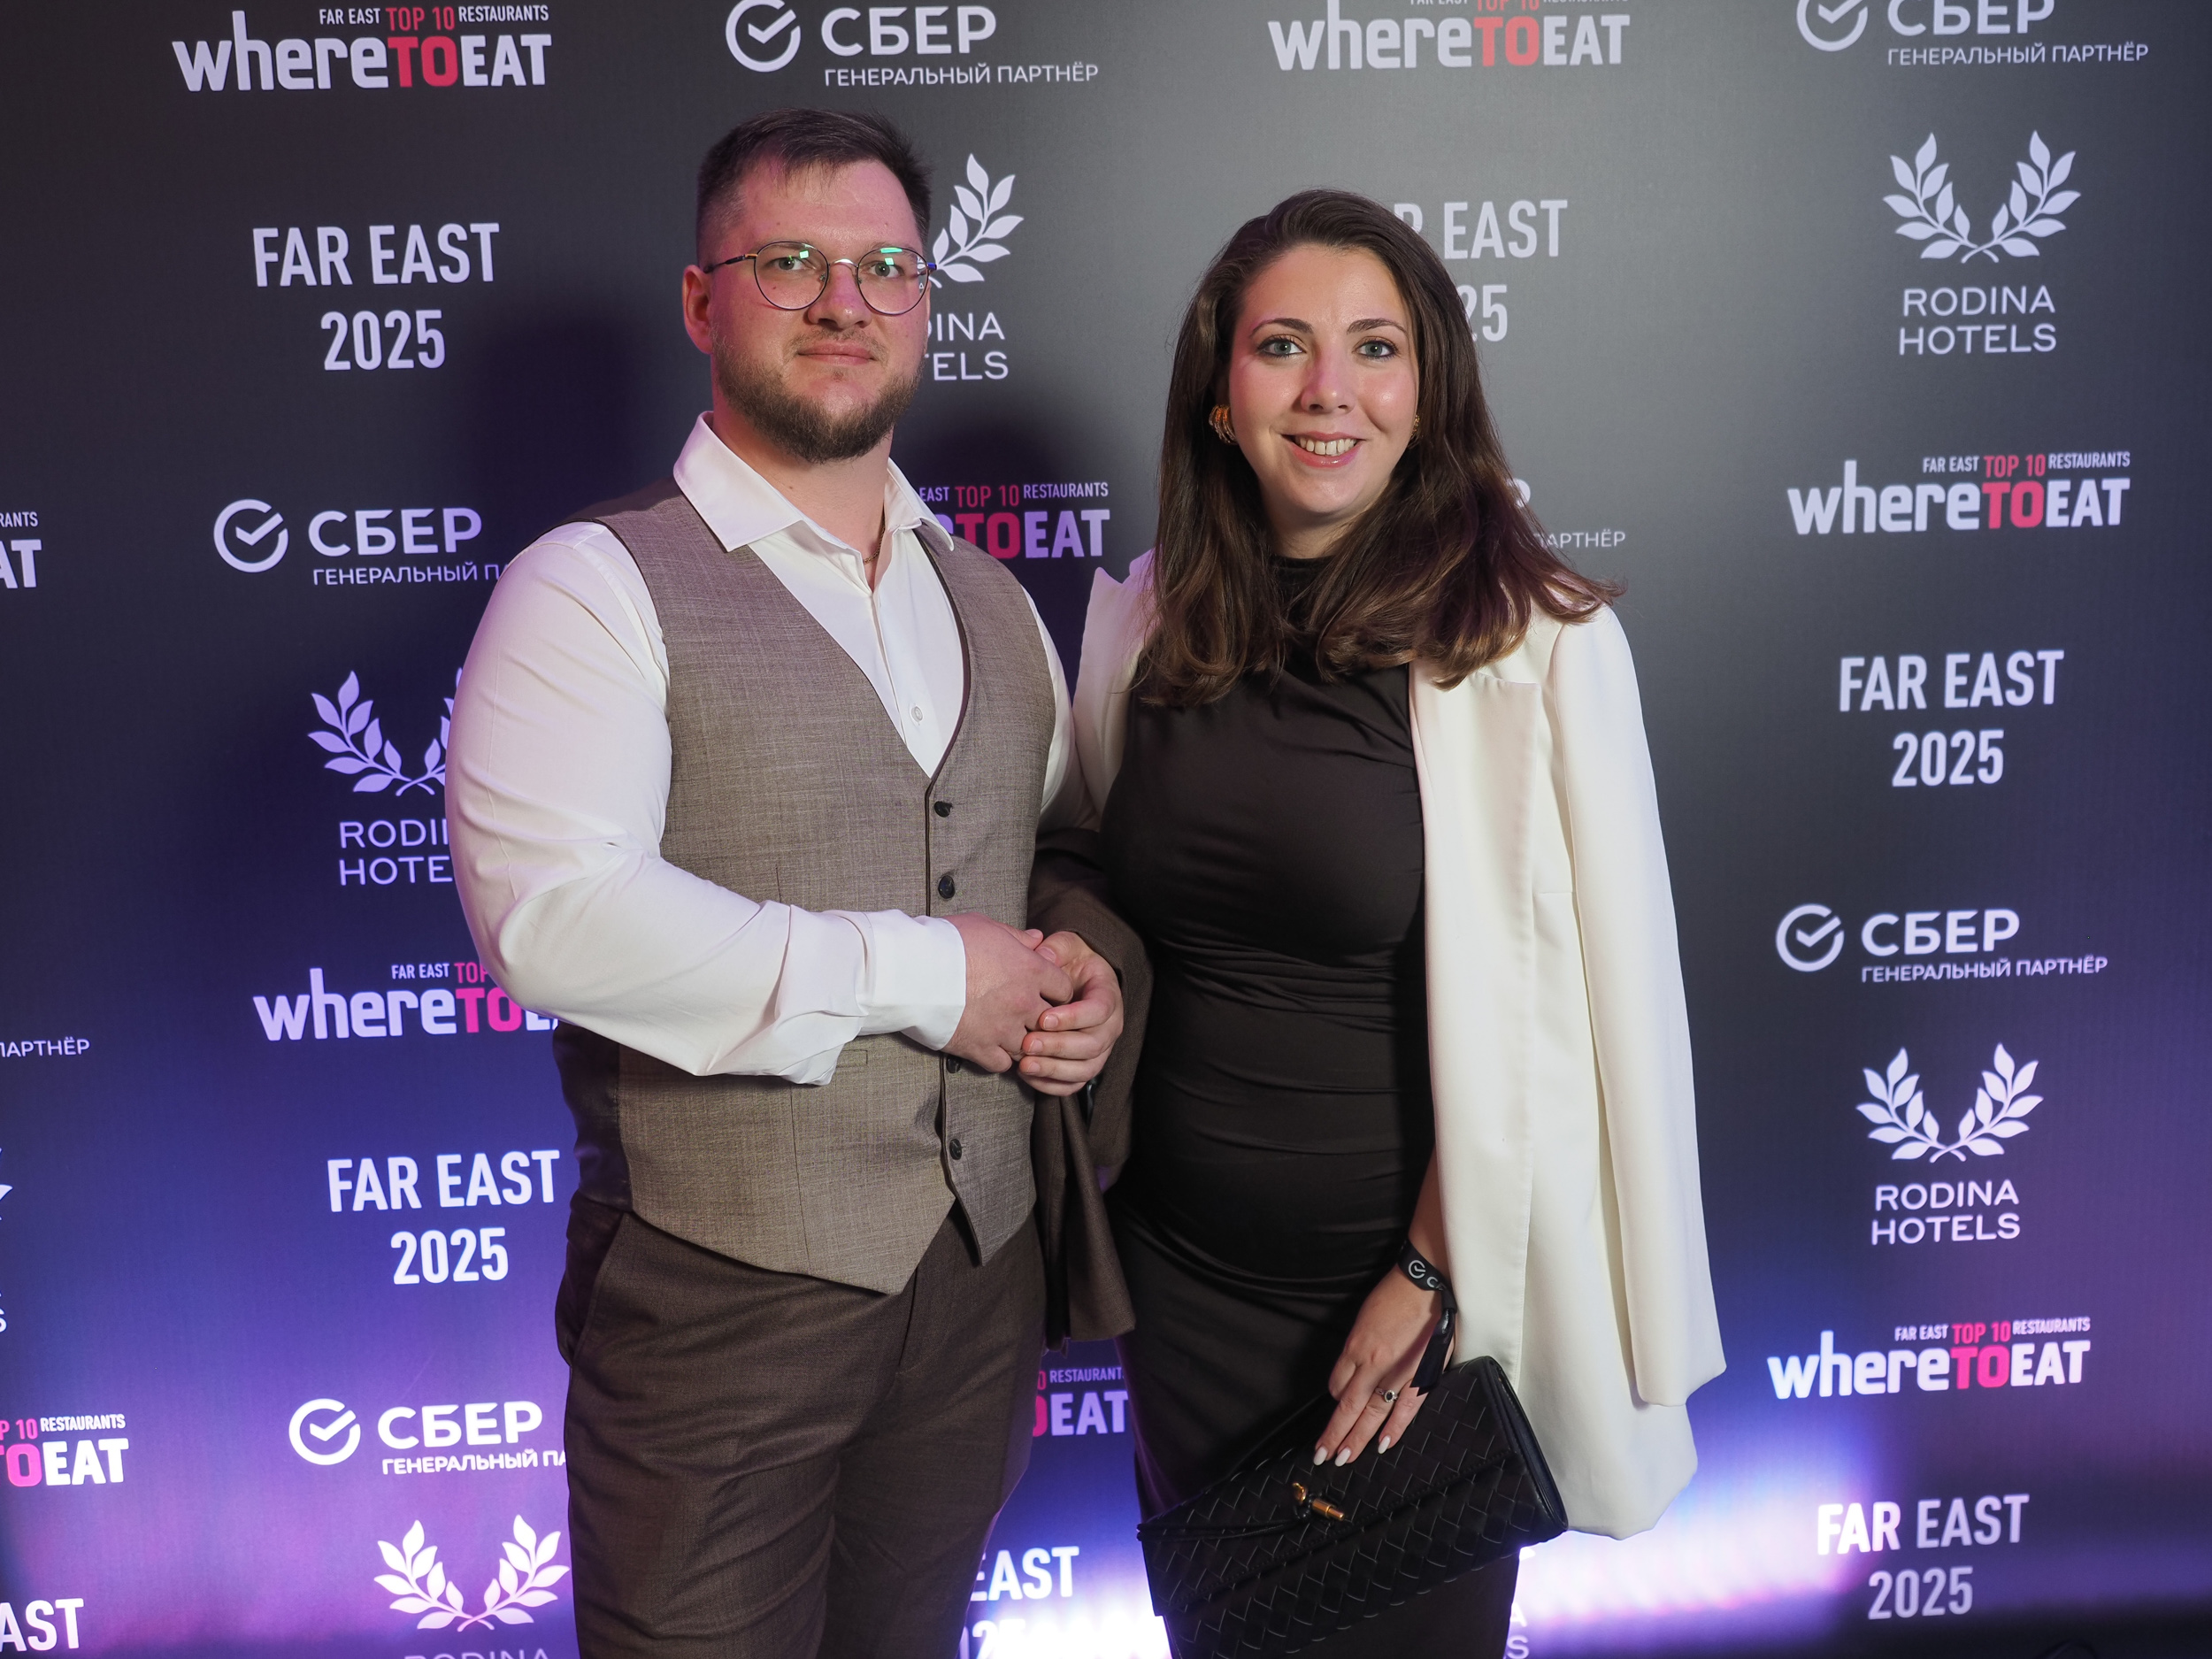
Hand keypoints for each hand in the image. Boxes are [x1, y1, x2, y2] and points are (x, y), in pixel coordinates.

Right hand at [945, 914, 1073, 1073]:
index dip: (1055, 991)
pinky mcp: (980, 1049)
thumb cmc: (948, 942)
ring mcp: (1004, 1029)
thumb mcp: (987, 927)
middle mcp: (1024, 1003)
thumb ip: (1017, 937)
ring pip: (1030, 1046)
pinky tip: (990, 1047)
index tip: (1044, 992)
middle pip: (1050, 1022)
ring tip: (1006, 1033)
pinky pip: (1003, 1064)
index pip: (1063, 989)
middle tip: (1025, 1015)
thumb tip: (1037, 939)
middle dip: (1041, 1020)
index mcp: (1031, 971)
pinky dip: (999, 1058)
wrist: (913, 970)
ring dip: (1021, 1041)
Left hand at [1018, 931, 1124, 1096]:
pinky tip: (1028, 1075)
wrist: (1076, 981)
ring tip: (1025, 1064)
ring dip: (1054, 1070)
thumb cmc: (1070, 963)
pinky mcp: (1086, 1065)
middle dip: (1058, 1047)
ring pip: (1085, 1069)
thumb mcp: (1066, 946)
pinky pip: (1074, 1084)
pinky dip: (1052, 1085)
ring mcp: (1100, 1049)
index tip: (1044, 1018)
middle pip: (1092, 1045)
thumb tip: (1043, 955)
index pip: (1099, 1011)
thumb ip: (1056, 948)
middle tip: (1027, 1043)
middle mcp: (1110, 1026)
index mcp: (1108, 995)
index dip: (1073, 1017)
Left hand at [1311, 1265, 1448, 1467]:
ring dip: (1357, 1439)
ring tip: (1344, 1458)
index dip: (1335, 1401)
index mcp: (1356, 1347)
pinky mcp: (1420, 1375)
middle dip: (1334, 1434)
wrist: (1426, 1284)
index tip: (1335, 1412)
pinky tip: (1383, 1445)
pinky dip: (1394, 1428)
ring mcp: (1397, 1372)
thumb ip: (1359, 1348)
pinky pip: (1405, 1408)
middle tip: (1322, 1456)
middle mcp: (1372, 1364)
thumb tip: (1356, 1370)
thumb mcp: (1364, 1318)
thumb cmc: (1394, 1296)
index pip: (1337, 1384)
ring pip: (1371, 1413)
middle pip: (1348, 1406)